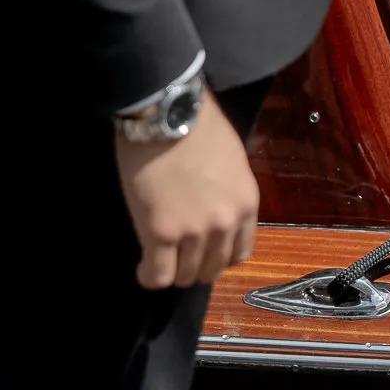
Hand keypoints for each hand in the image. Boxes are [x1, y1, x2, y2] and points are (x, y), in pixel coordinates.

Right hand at [115, 90, 258, 289]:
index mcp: (246, 203)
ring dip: (171, 270)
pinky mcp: (161, 232)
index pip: (240, 254)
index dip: (219, 255)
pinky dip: (149, 275)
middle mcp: (225, 222)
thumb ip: (229, 195)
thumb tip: (215, 216)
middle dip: (194, 265)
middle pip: (211, 269)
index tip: (203, 250)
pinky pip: (157, 276)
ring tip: (158, 257)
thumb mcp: (232, 163)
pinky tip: (143, 265)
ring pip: (184, 276)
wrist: (168, 113)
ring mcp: (194, 230)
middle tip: (177, 253)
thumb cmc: (199, 127)